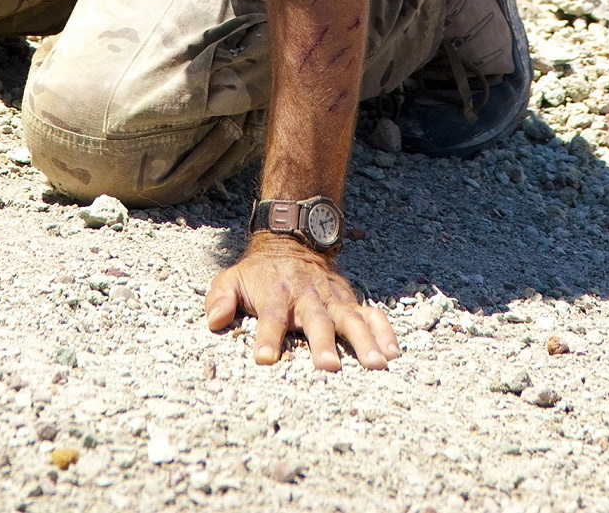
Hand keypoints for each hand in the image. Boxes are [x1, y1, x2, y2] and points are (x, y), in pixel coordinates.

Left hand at [205, 236, 399, 371]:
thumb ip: (220, 298)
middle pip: (316, 320)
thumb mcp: (232, 277)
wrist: (292, 239)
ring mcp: (332, 299)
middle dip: (322, 343)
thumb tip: (214, 321)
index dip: (267, 336)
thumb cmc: (259, 272)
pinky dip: (384, 331)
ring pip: (350, 319)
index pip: (270, 316)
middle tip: (328, 367)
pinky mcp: (349, 301)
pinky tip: (394, 353)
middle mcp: (307, 296)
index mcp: (276, 293)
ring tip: (376, 365)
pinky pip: (371, 315)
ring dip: (363, 341)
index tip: (264, 359)